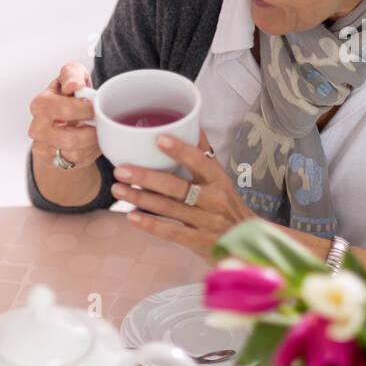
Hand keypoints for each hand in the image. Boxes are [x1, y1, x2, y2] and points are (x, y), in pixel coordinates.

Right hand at [27, 63, 99, 168]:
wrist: (65, 119)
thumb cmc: (71, 94)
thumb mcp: (72, 75)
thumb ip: (72, 74)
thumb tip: (72, 86)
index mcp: (40, 105)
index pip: (59, 109)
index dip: (82, 109)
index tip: (93, 106)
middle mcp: (37, 128)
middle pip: (67, 139)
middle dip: (90, 132)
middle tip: (98, 123)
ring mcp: (44, 148)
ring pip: (75, 154)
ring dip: (92, 142)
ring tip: (97, 131)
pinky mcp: (55, 162)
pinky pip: (78, 161)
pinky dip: (91, 151)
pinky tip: (91, 141)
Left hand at [110, 128, 256, 257]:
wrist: (247, 241)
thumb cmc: (227, 204)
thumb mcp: (220, 178)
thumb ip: (204, 154)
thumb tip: (193, 123)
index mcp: (217, 179)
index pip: (199, 161)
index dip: (180, 150)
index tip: (158, 138)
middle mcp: (213, 199)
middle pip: (176, 186)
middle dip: (146, 177)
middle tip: (121, 169)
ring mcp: (206, 221)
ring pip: (169, 208)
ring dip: (140, 198)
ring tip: (118, 189)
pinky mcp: (198, 241)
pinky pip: (172, 232)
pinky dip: (151, 225)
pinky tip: (131, 217)